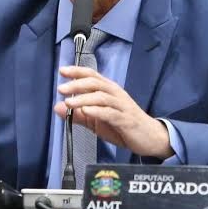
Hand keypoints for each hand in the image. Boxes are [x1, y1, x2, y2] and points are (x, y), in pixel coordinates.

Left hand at [54, 65, 173, 159]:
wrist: (150, 137)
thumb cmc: (123, 125)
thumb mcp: (97, 121)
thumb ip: (78, 115)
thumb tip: (57, 108)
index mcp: (109, 90)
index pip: (92, 75)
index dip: (77, 71)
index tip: (62, 71)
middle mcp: (116, 94)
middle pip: (95, 83)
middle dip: (77, 84)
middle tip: (61, 89)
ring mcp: (121, 106)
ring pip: (101, 97)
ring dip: (83, 98)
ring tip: (68, 102)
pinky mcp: (126, 119)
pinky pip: (110, 113)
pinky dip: (97, 111)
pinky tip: (86, 111)